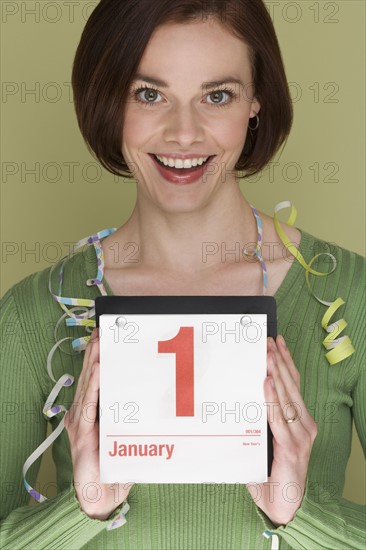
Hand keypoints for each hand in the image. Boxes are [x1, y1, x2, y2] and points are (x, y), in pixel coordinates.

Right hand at [64, 328, 130, 519]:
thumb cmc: (115, 463)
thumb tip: (154, 393)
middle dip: (94, 352)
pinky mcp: (80, 434)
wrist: (102, 493)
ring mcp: (79, 423)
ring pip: (87, 386)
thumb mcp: (125, 432)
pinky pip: (87, 405)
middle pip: (89, 377)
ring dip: (93, 362)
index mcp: (91, 411)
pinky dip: (92, 386)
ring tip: (99, 343)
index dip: (98, 357)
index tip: (105, 337)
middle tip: (101, 331)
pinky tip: (97, 370)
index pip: (94, 379)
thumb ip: (131, 413)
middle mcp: (82, 413)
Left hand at [247, 335, 317, 525]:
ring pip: (287, 398)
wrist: (283, 503)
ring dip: (276, 374)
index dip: (287, 362)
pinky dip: (273, 399)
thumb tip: (237, 396)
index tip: (278, 342)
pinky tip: (267, 384)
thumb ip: (259, 420)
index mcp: (300, 420)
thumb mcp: (265, 440)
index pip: (294, 384)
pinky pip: (279, 418)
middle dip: (280, 361)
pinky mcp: (292, 448)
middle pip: (292, 386)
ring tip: (267, 355)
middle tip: (268, 342)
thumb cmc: (271, 471)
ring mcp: (301, 436)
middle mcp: (304, 425)